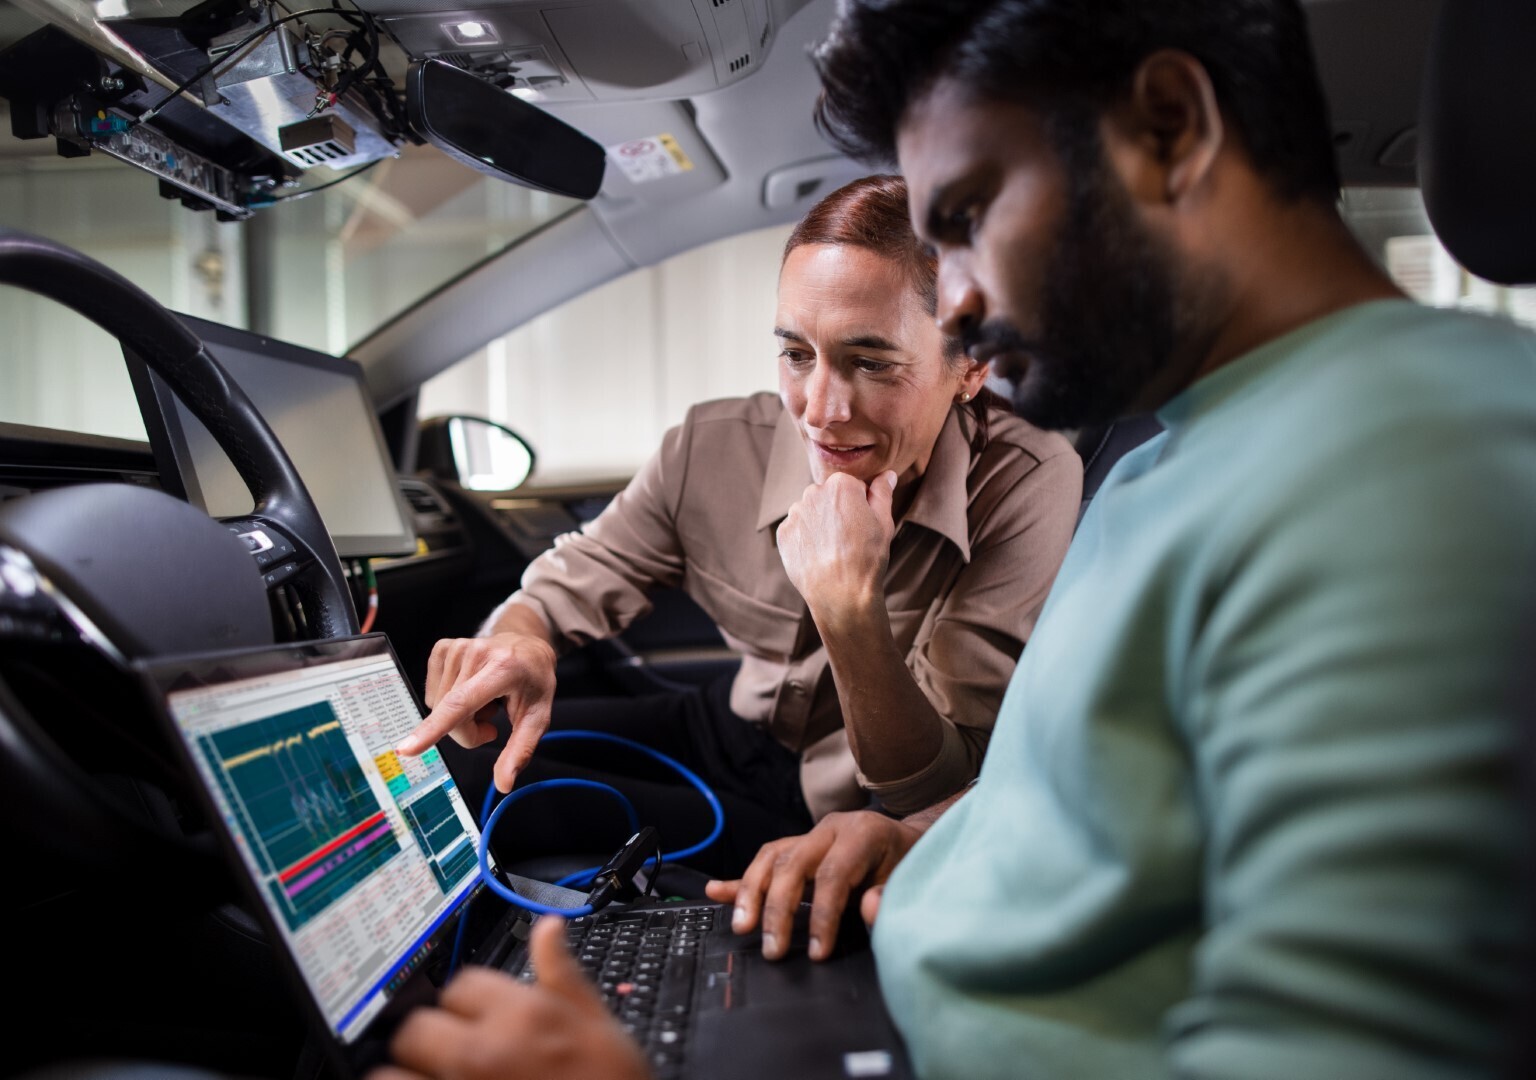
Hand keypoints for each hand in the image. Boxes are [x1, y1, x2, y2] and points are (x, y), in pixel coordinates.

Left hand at [371, 917, 649, 1079]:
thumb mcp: (598, 1023)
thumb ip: (562, 974)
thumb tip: (549, 927)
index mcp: (521, 1016)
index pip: (462, 984)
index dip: (470, 999)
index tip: (478, 1015)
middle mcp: (482, 1053)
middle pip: (419, 1026)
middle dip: (431, 1035)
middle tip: (449, 1050)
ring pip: (393, 1074)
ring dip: (406, 1073)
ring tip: (427, 1076)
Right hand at [397, 631, 557, 792]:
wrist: (527, 648)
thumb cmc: (533, 683)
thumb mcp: (537, 718)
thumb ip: (520, 751)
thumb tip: (504, 784)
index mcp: (504, 668)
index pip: (461, 704)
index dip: (434, 729)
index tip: (407, 748)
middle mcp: (476, 652)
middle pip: (451, 716)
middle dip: (469, 732)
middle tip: (492, 722)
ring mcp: (456, 647)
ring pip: (438, 709)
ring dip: (460, 716)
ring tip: (485, 700)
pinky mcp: (441, 648)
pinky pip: (432, 695)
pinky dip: (449, 702)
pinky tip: (470, 690)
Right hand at [704, 810, 919, 960]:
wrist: (910, 839)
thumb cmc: (910, 863)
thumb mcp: (912, 879)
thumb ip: (890, 897)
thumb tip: (869, 908)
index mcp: (861, 833)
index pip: (832, 875)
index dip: (822, 915)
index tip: (817, 951)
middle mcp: (830, 829)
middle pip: (792, 864)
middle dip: (777, 908)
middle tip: (772, 947)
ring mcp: (811, 835)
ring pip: (771, 859)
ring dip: (752, 894)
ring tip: (742, 926)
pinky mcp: (798, 846)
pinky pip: (765, 861)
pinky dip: (741, 881)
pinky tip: (717, 891)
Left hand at [776, 471, 896, 631]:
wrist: (841, 593)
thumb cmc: (867, 558)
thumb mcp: (884, 522)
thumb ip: (882, 493)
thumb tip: (886, 475)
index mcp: (841, 484)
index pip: (851, 486)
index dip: (860, 506)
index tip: (862, 525)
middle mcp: (814, 492)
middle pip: (827, 497)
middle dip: (837, 511)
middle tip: (848, 539)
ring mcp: (796, 513)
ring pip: (810, 513)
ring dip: (819, 525)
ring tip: (832, 550)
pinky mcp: (784, 533)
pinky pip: (796, 530)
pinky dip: (805, 540)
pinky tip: (818, 556)